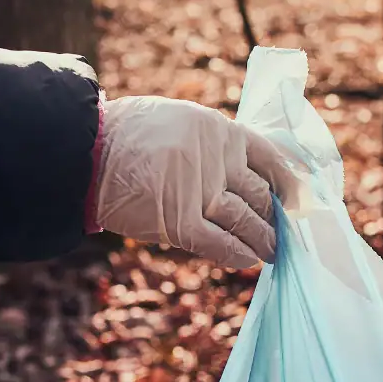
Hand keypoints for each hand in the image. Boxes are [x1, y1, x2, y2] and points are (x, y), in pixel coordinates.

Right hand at [92, 96, 303, 271]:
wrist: (84, 152)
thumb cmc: (125, 136)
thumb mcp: (178, 121)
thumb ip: (209, 144)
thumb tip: (236, 171)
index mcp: (218, 130)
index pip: (269, 157)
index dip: (288, 183)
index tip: (298, 199)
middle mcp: (216, 159)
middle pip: (260, 194)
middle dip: (276, 218)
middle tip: (286, 233)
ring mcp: (200, 191)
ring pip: (246, 220)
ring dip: (264, 240)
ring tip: (275, 252)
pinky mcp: (180, 221)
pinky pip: (220, 243)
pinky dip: (236, 254)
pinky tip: (247, 260)